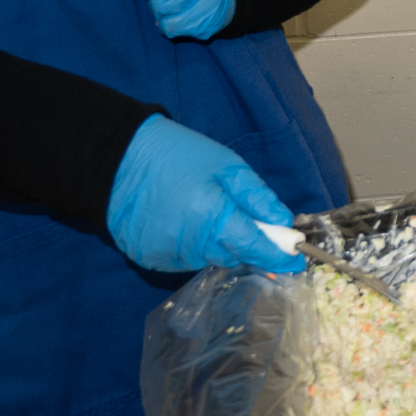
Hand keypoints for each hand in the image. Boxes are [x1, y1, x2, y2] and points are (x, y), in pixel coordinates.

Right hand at [104, 114, 302, 273]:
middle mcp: (191, 246)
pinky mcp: (150, 259)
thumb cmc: (178, 155)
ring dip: (220, 243)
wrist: (117, 160)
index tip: (298, 260)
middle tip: (249, 219)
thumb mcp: (227, 166)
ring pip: (210, 258)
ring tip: (208, 211)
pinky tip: (186, 221)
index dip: (279, 256)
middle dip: (248, 242)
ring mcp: (168, 256)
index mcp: (213, 220)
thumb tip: (284, 222)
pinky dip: (194, 246)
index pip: (255, 249)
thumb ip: (257, 197)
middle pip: (234, 255)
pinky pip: (185, 259)